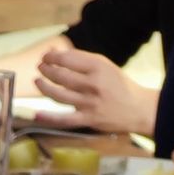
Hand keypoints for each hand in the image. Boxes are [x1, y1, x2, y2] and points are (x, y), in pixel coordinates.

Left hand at [34, 46, 157, 135]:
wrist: (137, 108)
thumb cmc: (119, 85)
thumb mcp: (106, 66)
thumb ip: (84, 62)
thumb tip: (59, 55)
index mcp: (98, 66)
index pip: (68, 58)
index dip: (53, 56)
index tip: (46, 56)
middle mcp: (93, 84)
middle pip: (61, 75)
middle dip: (47, 69)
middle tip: (40, 66)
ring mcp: (89, 103)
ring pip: (59, 95)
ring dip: (45, 86)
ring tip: (38, 80)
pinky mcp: (87, 120)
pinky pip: (63, 119)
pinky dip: (48, 117)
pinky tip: (36, 113)